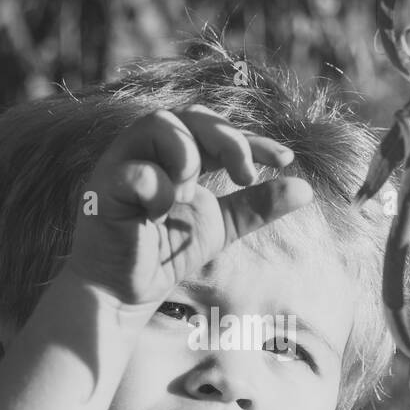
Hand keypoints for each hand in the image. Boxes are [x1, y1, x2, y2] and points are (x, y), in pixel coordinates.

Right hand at [66, 105, 313, 310]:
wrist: (124, 295)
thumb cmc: (164, 255)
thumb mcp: (220, 227)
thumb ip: (256, 207)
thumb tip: (305, 189)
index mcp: (176, 154)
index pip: (217, 129)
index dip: (253, 139)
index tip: (285, 159)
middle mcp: (148, 150)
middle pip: (190, 114)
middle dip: (227, 139)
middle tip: (245, 174)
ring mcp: (122, 163)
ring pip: (158, 124)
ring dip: (188, 155)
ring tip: (191, 193)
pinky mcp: (103, 187)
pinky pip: (137, 170)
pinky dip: (158, 189)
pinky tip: (158, 215)